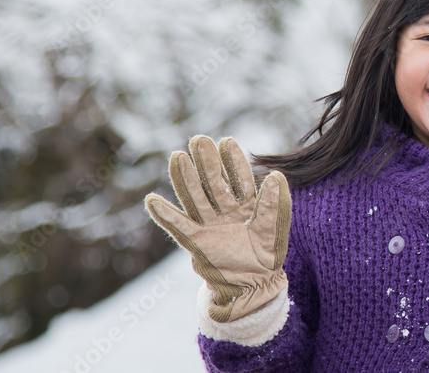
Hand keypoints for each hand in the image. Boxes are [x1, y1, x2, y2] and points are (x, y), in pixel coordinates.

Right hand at [145, 135, 290, 322]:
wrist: (253, 288)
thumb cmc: (266, 257)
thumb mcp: (275, 231)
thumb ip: (275, 205)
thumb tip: (276, 176)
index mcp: (246, 205)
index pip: (239, 179)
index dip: (233, 161)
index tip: (227, 142)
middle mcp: (225, 211)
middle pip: (213, 183)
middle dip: (206, 163)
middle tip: (199, 140)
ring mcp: (209, 225)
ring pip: (195, 198)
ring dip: (185, 179)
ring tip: (177, 157)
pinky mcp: (197, 243)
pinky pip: (179, 227)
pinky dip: (165, 215)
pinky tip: (152, 200)